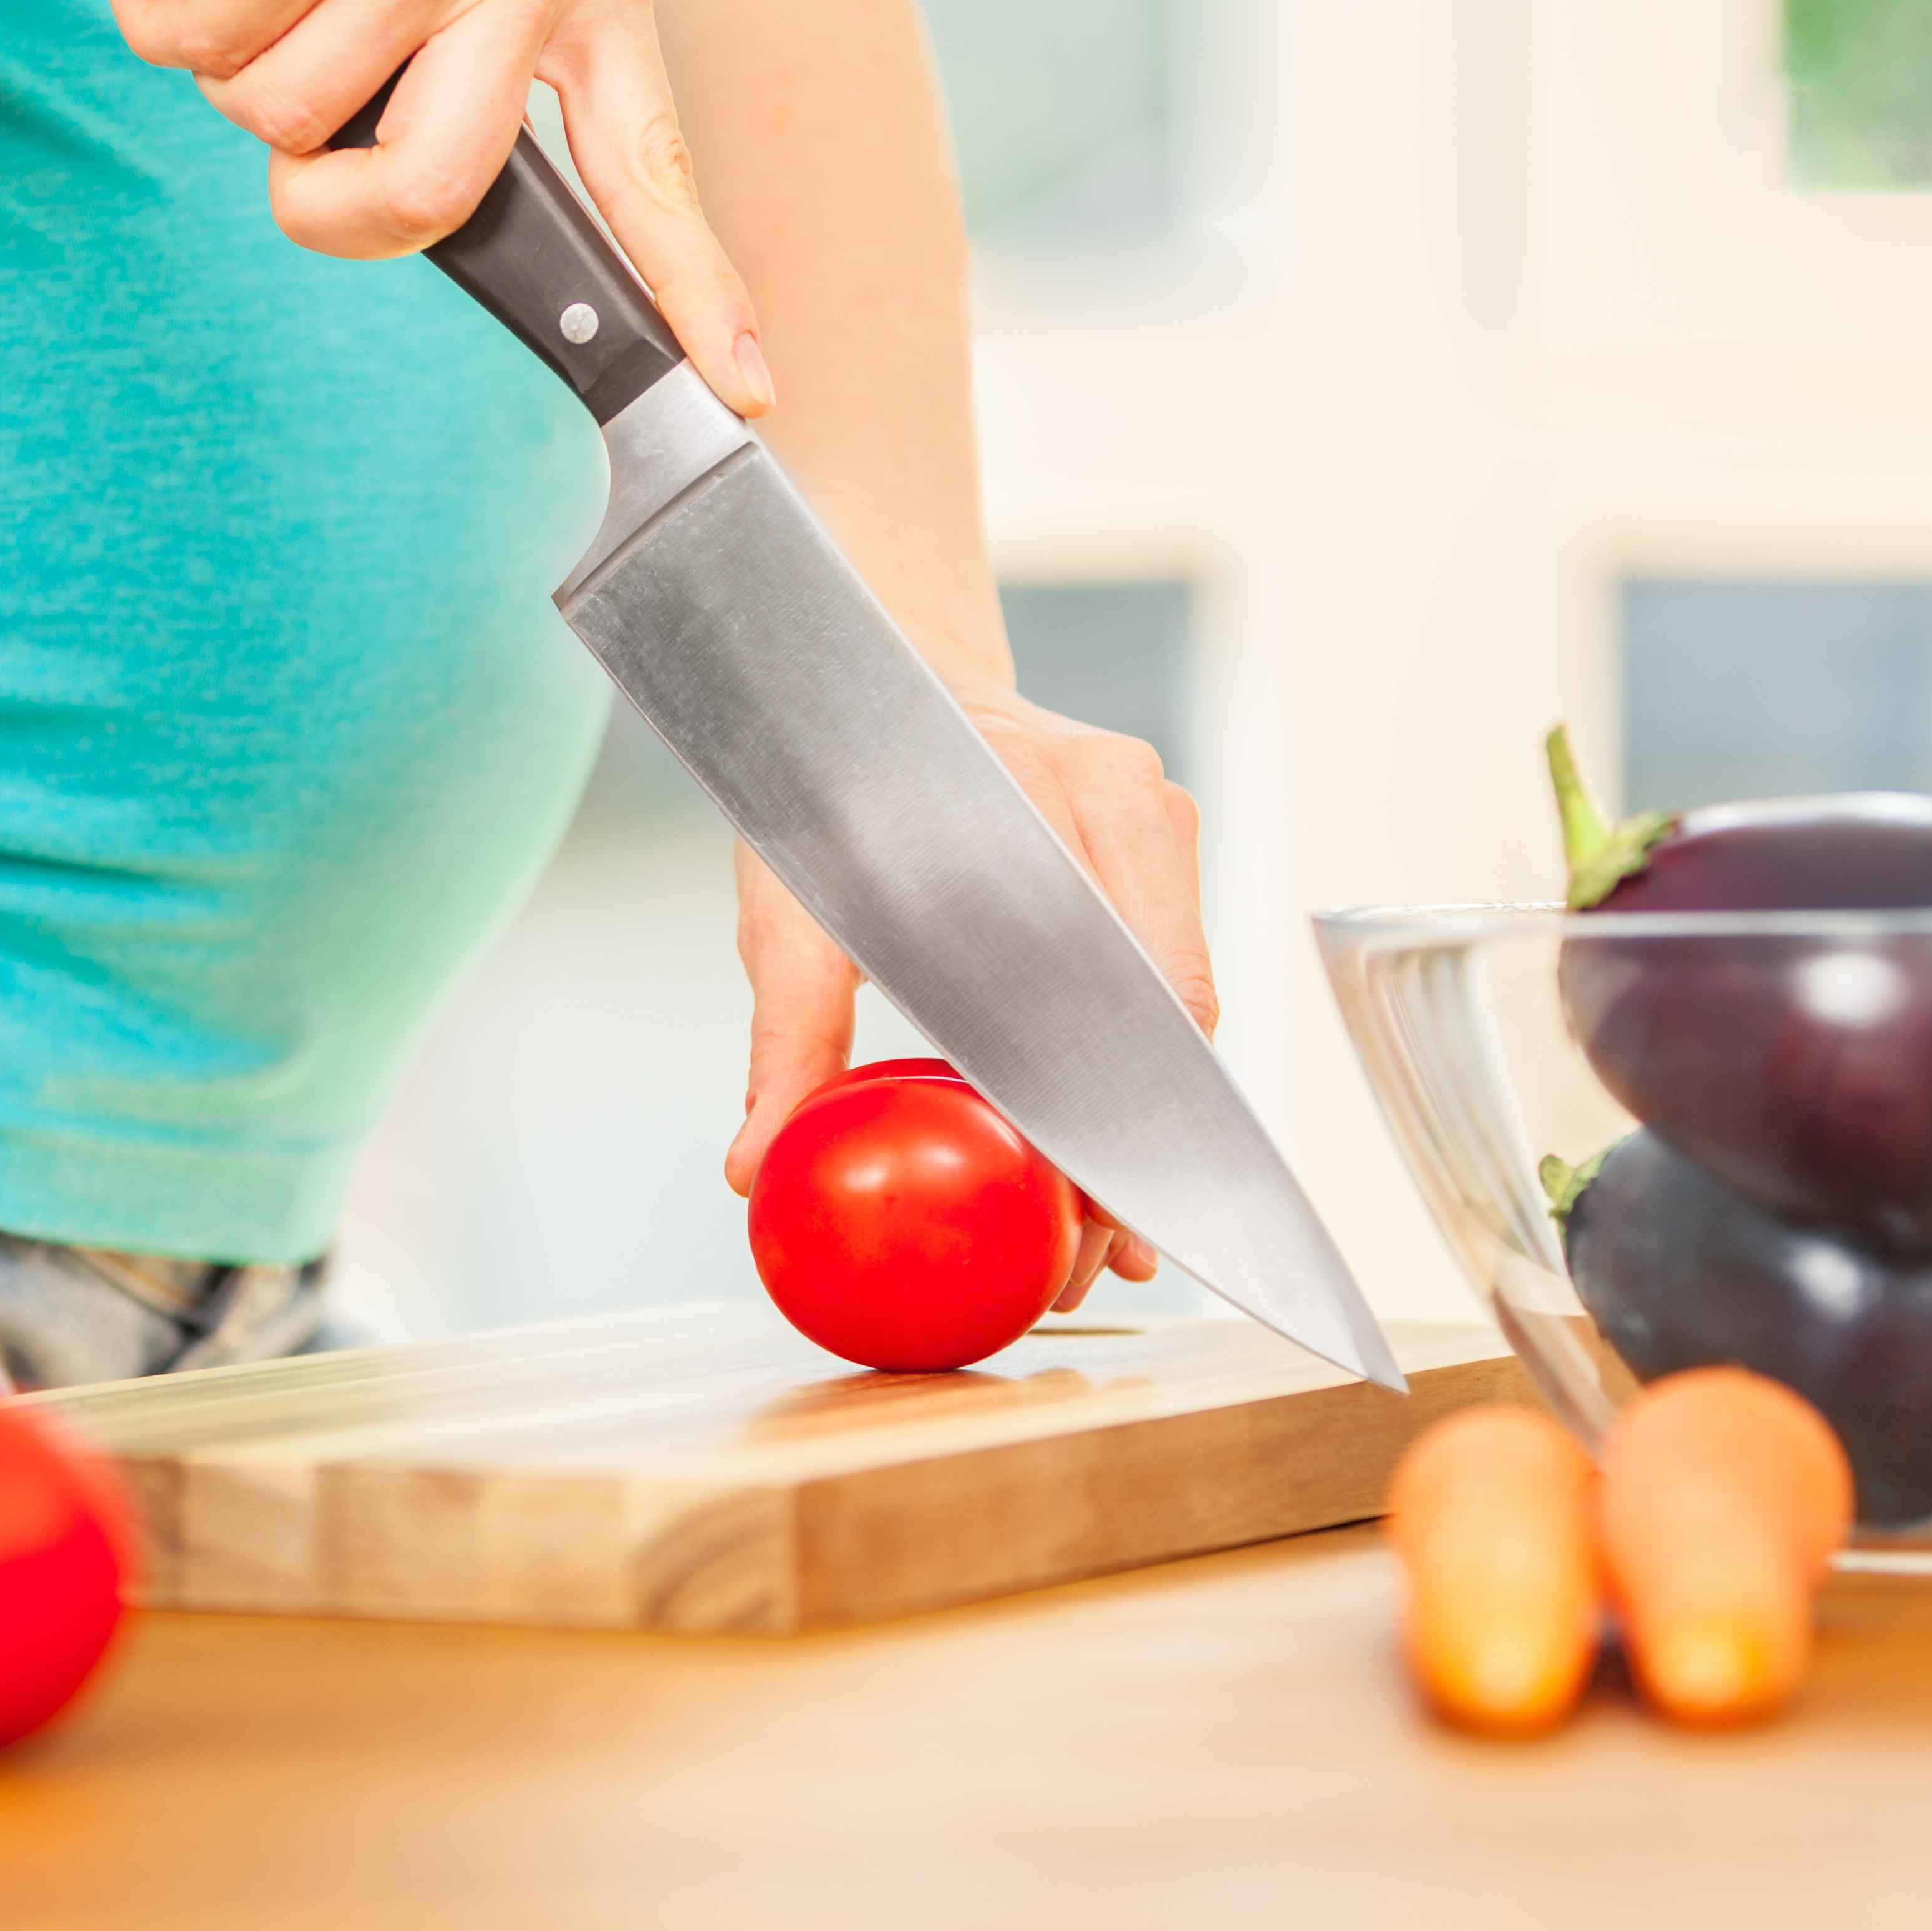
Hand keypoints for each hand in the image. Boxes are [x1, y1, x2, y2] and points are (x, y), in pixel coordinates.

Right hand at [93, 0, 773, 416]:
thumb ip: (477, 74)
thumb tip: (428, 210)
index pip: (654, 167)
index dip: (699, 291)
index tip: (749, 392)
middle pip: (434, 193)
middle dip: (331, 210)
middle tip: (292, 166)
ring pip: (291, 125)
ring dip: (234, 71)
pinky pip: (210, 54)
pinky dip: (166, 20)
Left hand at [719, 687, 1215, 1311]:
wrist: (868, 665)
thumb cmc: (822, 786)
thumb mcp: (787, 902)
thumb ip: (788, 1031)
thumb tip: (754, 1168)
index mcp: (1031, 797)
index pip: (1101, 991)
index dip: (1096, 1122)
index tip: (1077, 1226)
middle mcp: (1114, 792)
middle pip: (1159, 1012)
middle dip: (1132, 1152)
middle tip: (1096, 1265)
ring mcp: (1151, 805)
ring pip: (1177, 1001)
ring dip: (1146, 1120)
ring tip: (1109, 1240)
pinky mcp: (1163, 825)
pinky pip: (1166, 971)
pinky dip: (1141, 1064)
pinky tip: (1110, 1150)